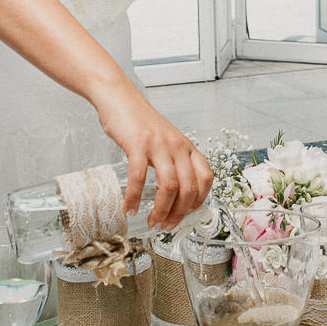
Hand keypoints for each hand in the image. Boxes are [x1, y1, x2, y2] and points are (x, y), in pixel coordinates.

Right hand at [98, 96, 212, 230]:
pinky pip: (139, 177)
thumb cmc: (141, 123)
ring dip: (161, 210)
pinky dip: (134, 197)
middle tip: (166, 226)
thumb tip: (175, 193)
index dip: (199, 201)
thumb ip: (173, 160)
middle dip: (179, 214)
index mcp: (187, 146)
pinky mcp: (137, 144)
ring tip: (152, 222)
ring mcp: (158, 145)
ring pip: (168, 187)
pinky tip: (129, 208)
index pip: (206, 177)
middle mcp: (177, 146)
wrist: (120, 99)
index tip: (186, 215)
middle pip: (189, 188)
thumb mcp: (167, 140)